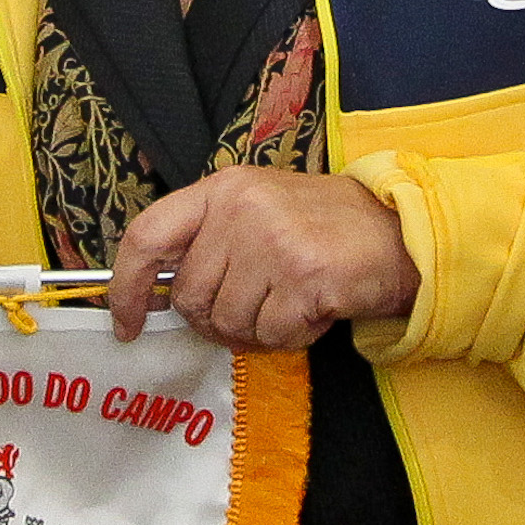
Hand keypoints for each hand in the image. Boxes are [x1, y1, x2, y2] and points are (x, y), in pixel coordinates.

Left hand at [105, 163, 417, 351]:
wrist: (398, 233)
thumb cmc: (322, 229)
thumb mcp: (256, 212)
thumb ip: (207, 241)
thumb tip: (157, 294)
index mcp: (222, 188)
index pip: (146, 236)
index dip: (126, 287)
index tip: (127, 322)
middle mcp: (240, 207)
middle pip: (190, 297)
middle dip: (217, 319)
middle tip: (257, 308)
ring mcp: (272, 240)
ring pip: (227, 322)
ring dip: (259, 328)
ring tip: (292, 301)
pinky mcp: (303, 276)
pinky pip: (269, 334)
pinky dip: (291, 335)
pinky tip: (313, 309)